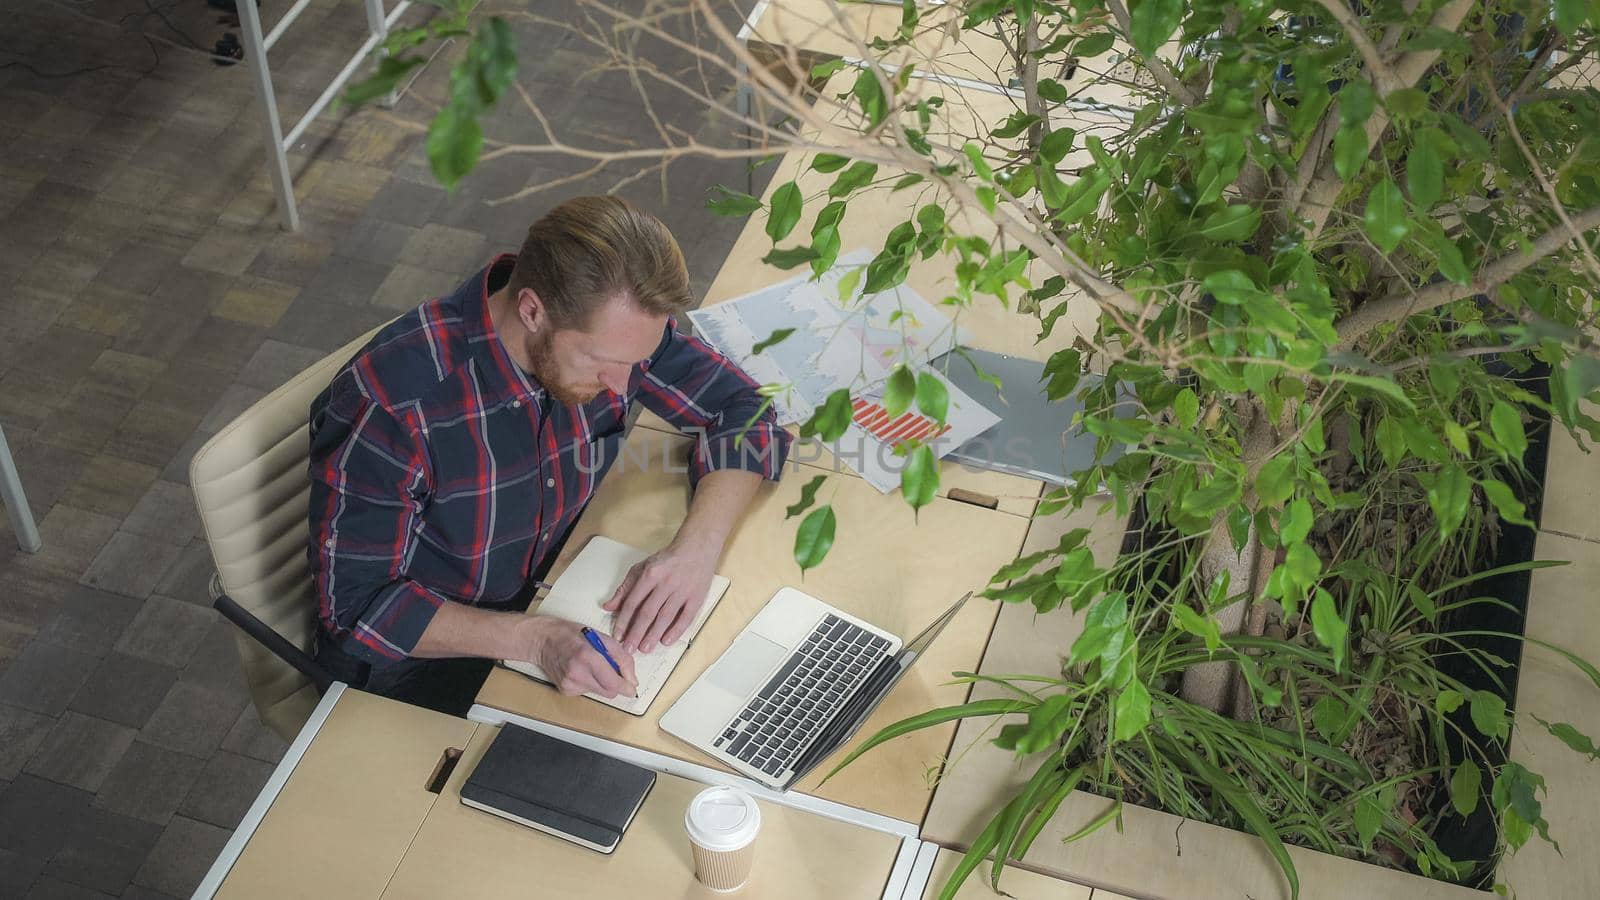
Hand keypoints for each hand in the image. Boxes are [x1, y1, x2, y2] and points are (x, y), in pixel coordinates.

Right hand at [519, 616, 637, 697]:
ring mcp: (569, 684)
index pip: (612, 683)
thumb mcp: (601, 637)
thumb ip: (621, 657)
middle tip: (612, 670)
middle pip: (608, 692)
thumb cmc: (571, 635)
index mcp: (588, 656)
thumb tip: (632, 679)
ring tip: (590, 666)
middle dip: (615, 684)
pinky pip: (587, 692)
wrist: (543, 640)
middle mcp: (577, 673)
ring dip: (601, 682)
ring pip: (599, 692)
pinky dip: (589, 683)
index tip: (632, 688)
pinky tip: (581, 671)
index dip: (625, 687)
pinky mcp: (565, 690)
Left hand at [602, 542, 717, 652]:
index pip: (633, 602)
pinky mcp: (697, 597)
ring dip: (654, 635)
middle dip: (636, 632)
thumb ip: (625, 588)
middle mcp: (666, 583)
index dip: (624, 620)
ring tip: (645, 649)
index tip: (618, 636)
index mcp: (650, 574)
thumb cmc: (667, 560)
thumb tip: (608, 607)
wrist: (697, 548)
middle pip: (648, 612)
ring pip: (665, 617)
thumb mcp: (642, 568)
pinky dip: (676, 630)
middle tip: (629, 649)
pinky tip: (666, 641)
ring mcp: (682, 591)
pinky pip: (686, 617)